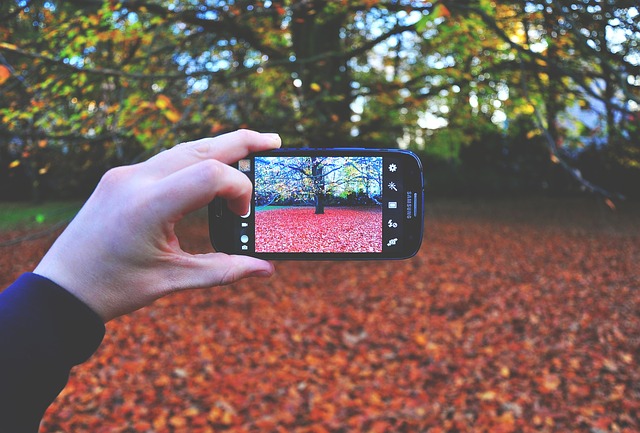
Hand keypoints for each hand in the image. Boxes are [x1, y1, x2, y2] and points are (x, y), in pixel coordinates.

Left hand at [34, 130, 280, 321]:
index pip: (211, 174)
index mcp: (149, 205)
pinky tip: (209, 168)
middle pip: (200, 147)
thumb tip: (265, 269)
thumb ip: (223, 270)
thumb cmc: (114, 288)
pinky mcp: (119, 178)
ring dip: (218, 147)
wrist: (61, 288)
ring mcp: (125, 175)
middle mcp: (136, 179)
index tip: (243, 215)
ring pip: (182, 149)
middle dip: (241, 142)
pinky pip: (165, 160)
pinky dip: (194, 160)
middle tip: (273, 141)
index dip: (239, 189)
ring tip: (249, 148)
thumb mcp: (172, 280)